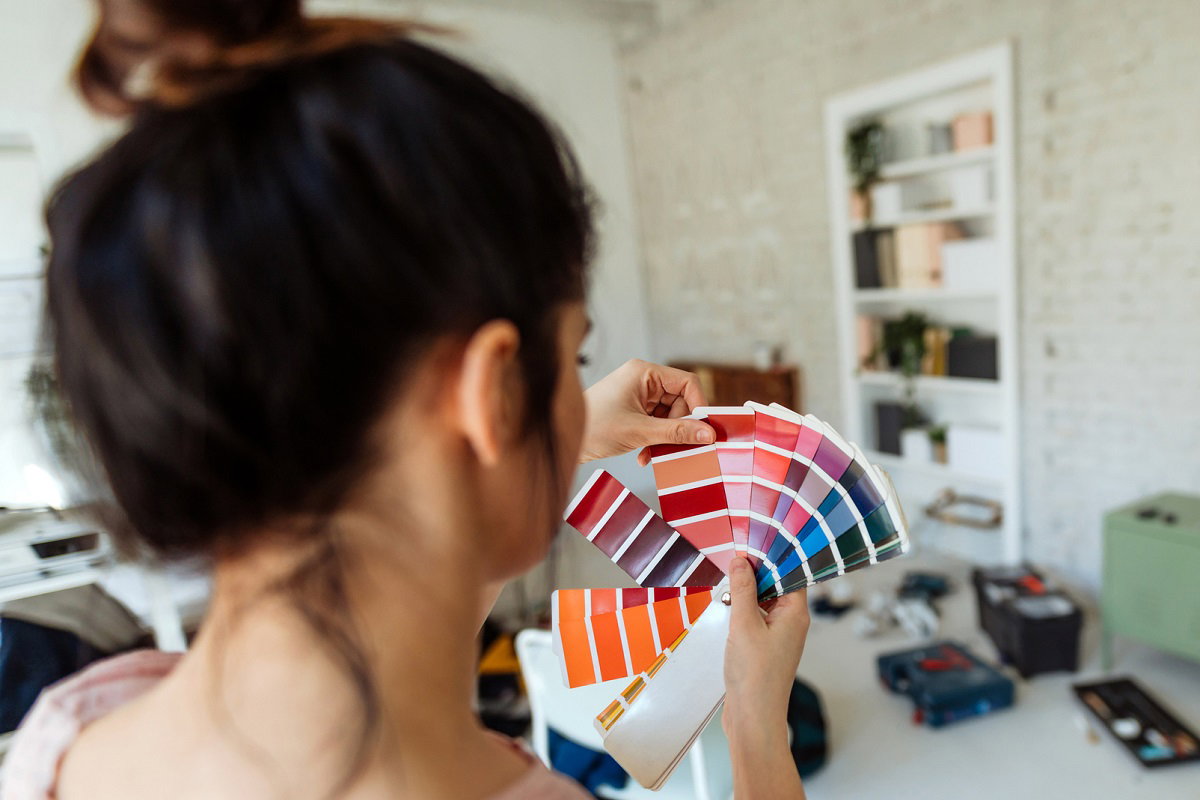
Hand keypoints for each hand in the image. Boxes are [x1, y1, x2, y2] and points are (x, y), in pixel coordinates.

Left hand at [579, 359, 714, 464]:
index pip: (687, 383)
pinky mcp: (632, 410)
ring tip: (653, 454)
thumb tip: (707, 433)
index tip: (702, 430)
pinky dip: (655, 440)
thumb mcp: (640, 431)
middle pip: (679, 401)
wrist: (565, 441)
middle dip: (678, 427)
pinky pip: (656, 423)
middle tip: (675, 447)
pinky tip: (644, 455)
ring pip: (669, 415)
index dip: (698, 406)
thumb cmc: (593, 427)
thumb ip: (676, 432)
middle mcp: (642, 380)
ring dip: (665, 437)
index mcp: (644, 372)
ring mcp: (637, 395)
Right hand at [722, 557, 809, 740]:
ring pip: (764, 602)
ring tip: (726, 587)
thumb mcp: (744, 624)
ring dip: (746, 594)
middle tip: (732, 563)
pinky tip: (726, 610)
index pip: (790, 573)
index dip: (772, 558)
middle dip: (755, 574)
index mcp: (795, 613)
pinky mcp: (765, 648)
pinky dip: (742, 612)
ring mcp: (778, 636)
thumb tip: (740, 562)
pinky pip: (756, 619)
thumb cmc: (755, 676)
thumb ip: (742, 590)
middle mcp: (791, 623)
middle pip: (776, 586)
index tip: (751, 545)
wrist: (753, 718)